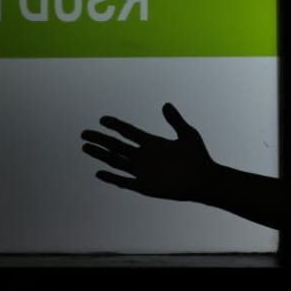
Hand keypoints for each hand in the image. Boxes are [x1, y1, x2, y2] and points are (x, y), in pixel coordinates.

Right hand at [81, 103, 216, 201]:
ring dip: (101, 155)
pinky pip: (125, 182)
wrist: (206, 180)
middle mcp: (144, 157)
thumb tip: (166, 104)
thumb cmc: (199, 158)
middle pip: (117, 146)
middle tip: (84, 134)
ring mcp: (143, 172)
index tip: (102, 119)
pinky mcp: (146, 186)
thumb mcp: (187, 134)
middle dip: (100, 140)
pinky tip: (99, 173)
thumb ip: (175, 120)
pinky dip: (112, 178)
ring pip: (116, 162)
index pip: (128, 132)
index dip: (115, 125)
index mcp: (152, 143)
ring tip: (85, 148)